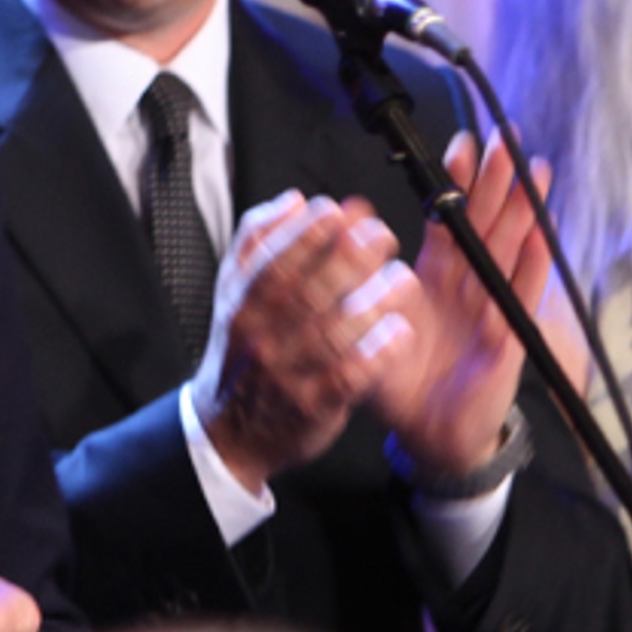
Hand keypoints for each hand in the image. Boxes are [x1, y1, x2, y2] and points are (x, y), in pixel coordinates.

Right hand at [195, 192, 409, 489]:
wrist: (228, 430)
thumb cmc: (242, 352)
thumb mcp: (233, 292)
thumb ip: (256, 242)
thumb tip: (291, 201)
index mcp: (242, 304)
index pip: (272, 262)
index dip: (306, 233)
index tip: (338, 210)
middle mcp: (262, 337)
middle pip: (306, 293)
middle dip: (347, 259)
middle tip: (382, 235)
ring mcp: (287, 374)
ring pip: (331, 333)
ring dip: (370, 302)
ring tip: (402, 278)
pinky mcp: (314, 406)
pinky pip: (347, 378)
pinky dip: (375, 354)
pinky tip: (399, 331)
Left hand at [379, 134, 570, 475]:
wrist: (429, 434)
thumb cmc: (402, 381)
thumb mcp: (372, 328)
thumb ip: (364, 285)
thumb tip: (349, 235)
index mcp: (435, 278)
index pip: (446, 219)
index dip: (455, 183)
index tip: (460, 143)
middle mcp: (468, 285)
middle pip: (485, 222)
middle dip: (496, 179)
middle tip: (504, 135)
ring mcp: (493, 305)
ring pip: (511, 246)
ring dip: (522, 206)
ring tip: (532, 166)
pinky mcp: (510, 333)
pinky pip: (523, 290)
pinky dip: (534, 259)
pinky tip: (543, 228)